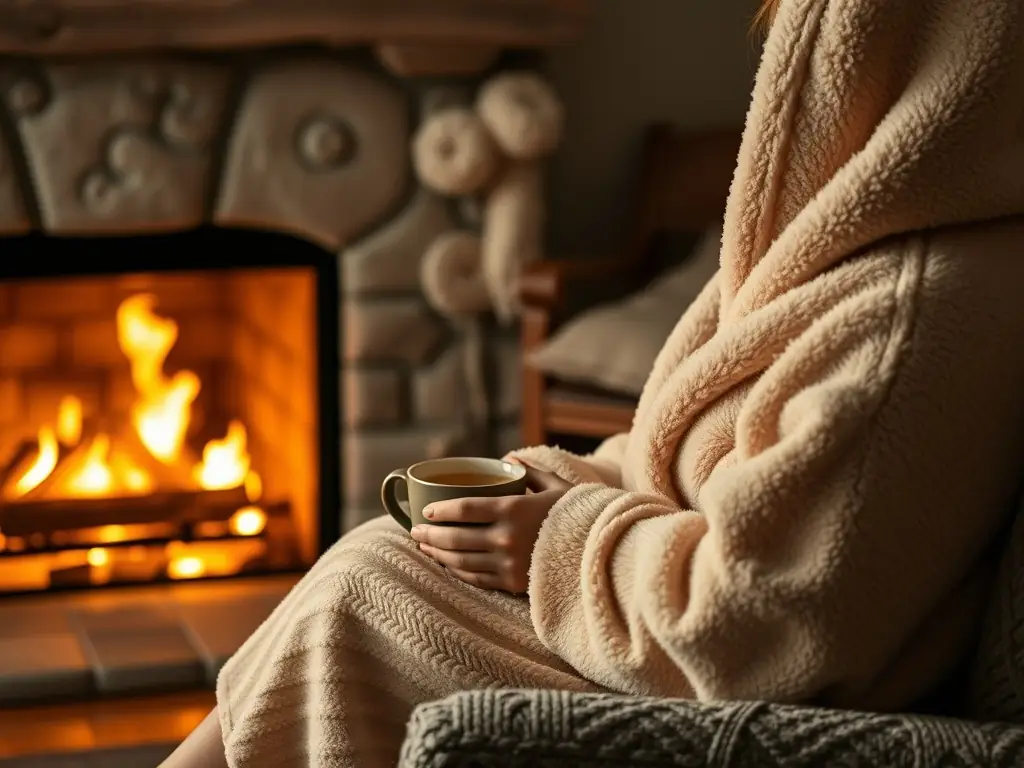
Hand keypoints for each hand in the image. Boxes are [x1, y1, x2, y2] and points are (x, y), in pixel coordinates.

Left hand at [410, 466, 571, 592]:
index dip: (440, 511)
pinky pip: (477, 579)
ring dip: (438, 554)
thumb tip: (508, 461)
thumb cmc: (580, 515)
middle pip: (456, 537)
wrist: (602, 553)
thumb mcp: (557, 486)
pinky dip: (457, 572)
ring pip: (461, 561)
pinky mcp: (514, 584)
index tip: (425, 510)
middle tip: (415, 530)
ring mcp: (508, 564)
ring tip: (424, 546)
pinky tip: (447, 565)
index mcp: (513, 509)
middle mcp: (506, 538)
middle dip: (430, 534)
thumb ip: (530, 473)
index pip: (464, 509)